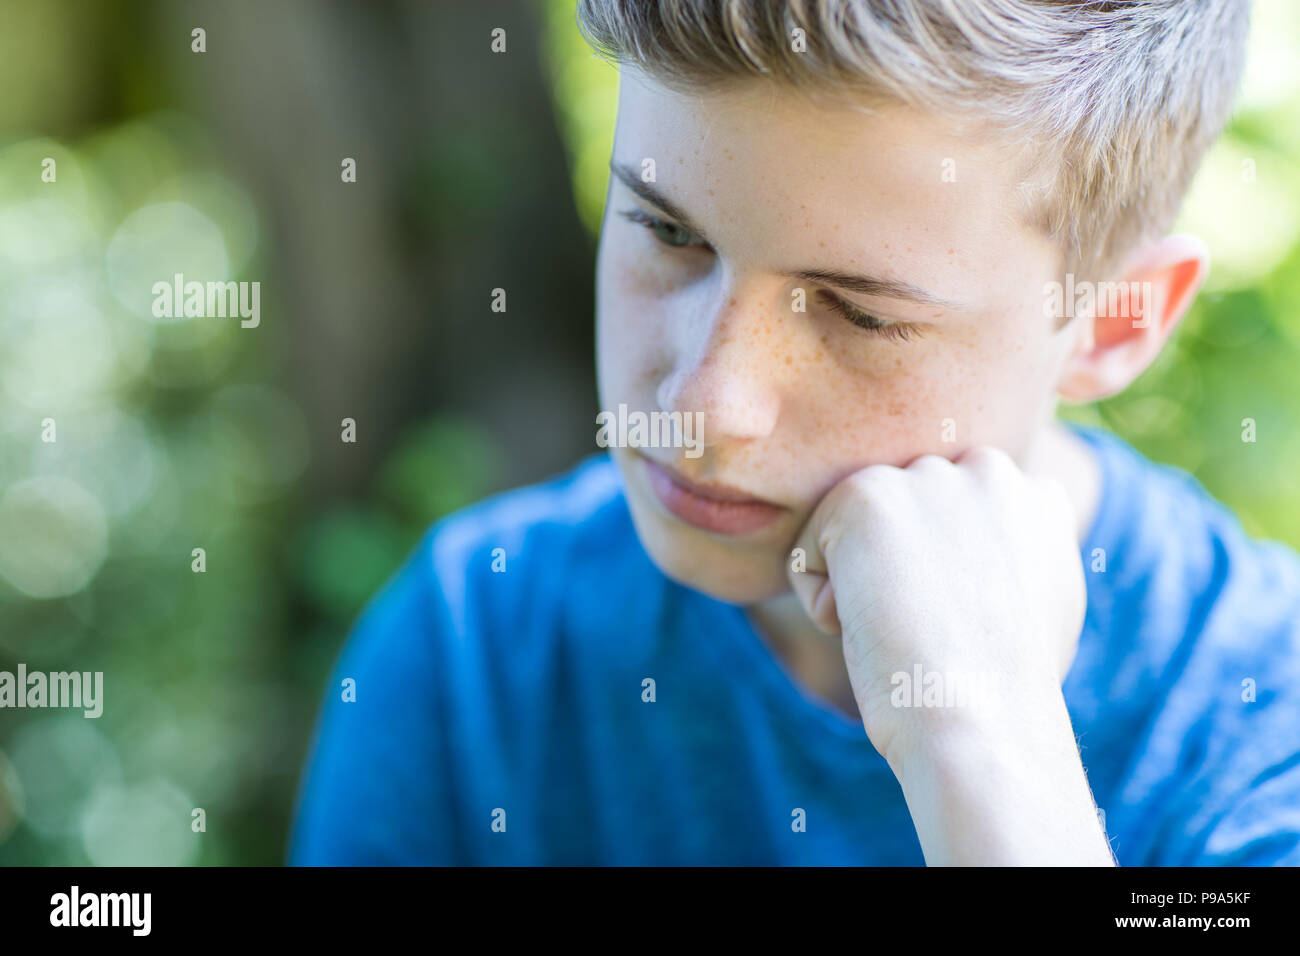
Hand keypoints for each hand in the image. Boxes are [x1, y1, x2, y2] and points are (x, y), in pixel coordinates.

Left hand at [787, 445, 1085, 767]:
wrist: (981, 717)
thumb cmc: (1009, 694)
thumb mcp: (1042, 611)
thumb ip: (1013, 562)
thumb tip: (982, 566)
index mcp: (1034, 495)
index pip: (953, 521)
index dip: (941, 583)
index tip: (959, 627)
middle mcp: (985, 468)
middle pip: (900, 524)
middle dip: (900, 578)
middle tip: (932, 633)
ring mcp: (925, 477)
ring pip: (853, 539)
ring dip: (862, 591)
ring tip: (904, 633)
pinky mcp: (865, 495)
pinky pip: (808, 556)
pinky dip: (824, 607)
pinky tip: (871, 630)